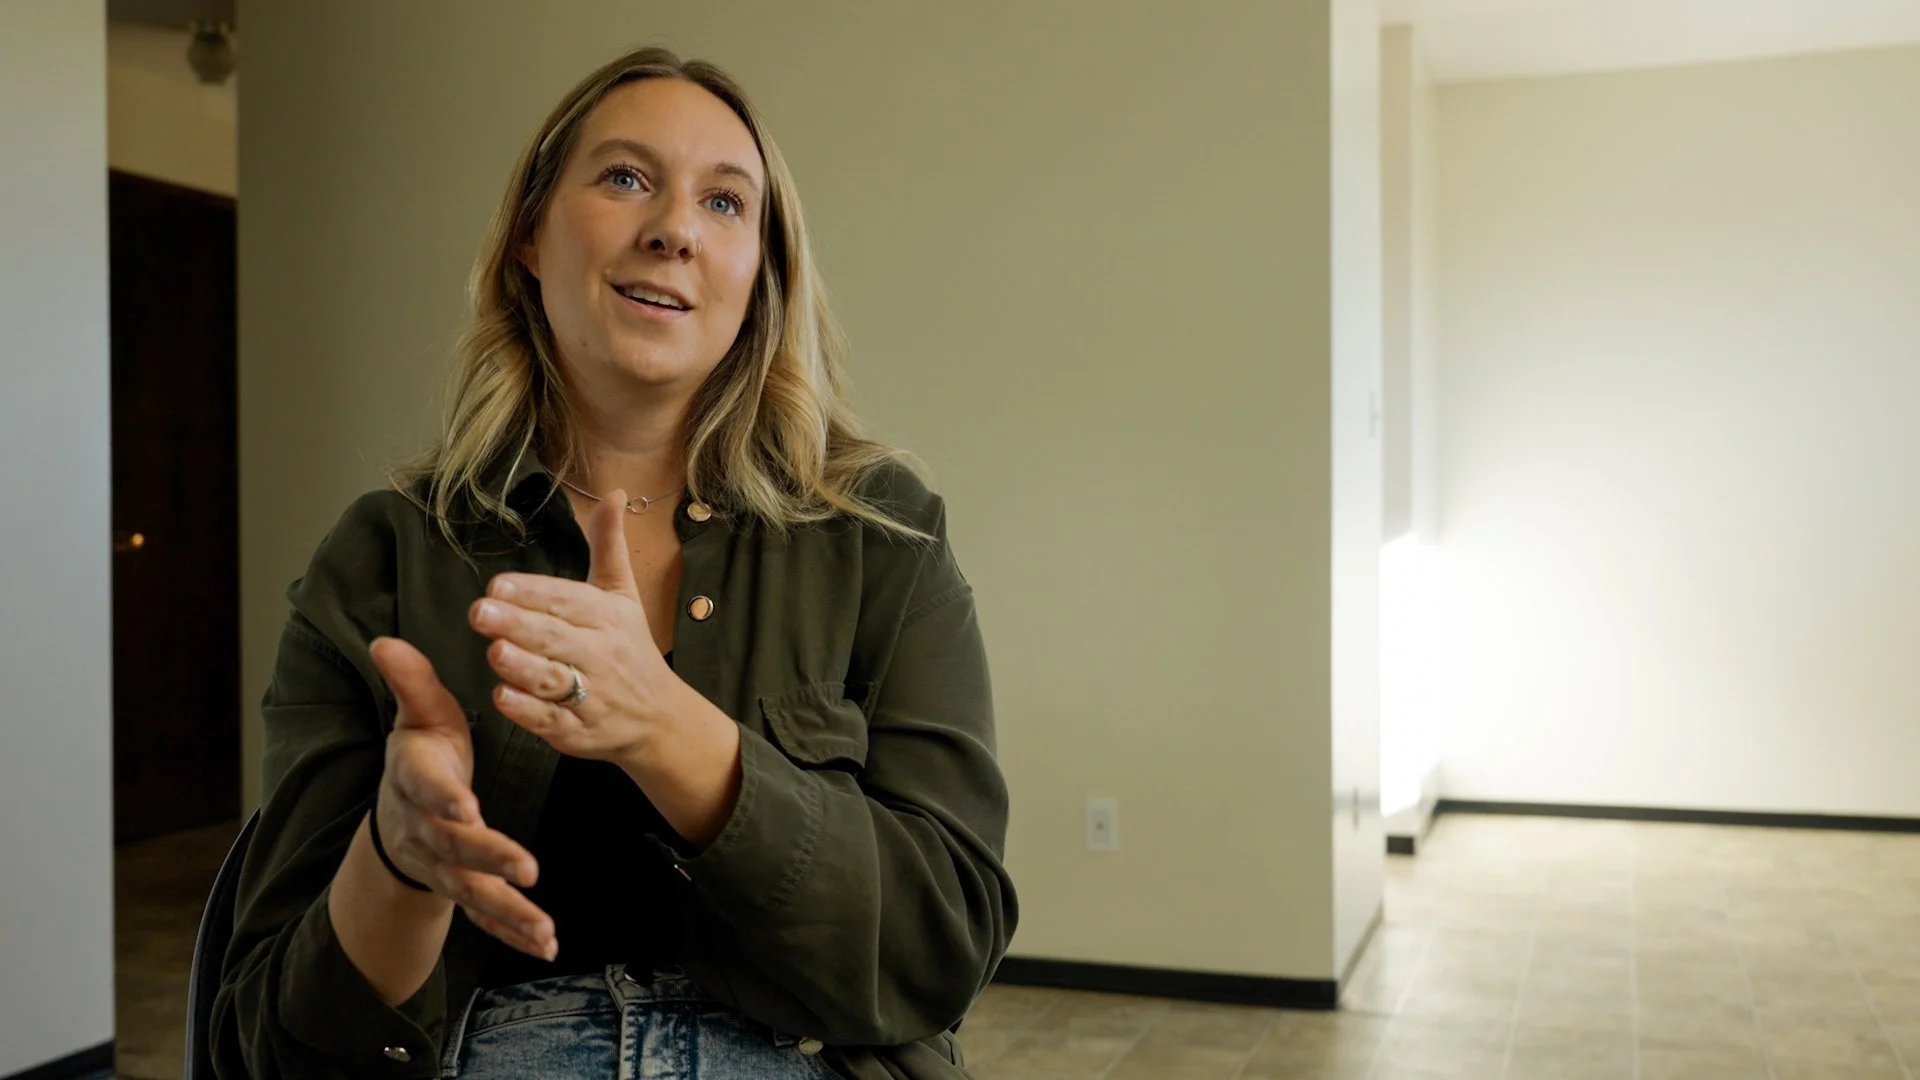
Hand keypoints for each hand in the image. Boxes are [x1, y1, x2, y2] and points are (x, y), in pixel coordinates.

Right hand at [369, 636, 556, 959]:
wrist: (398, 814)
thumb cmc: (421, 756)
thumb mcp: (418, 718)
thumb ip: (412, 684)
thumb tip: (386, 640)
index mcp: (415, 778)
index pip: (427, 788)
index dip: (444, 796)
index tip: (466, 805)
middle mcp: (427, 828)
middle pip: (455, 847)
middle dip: (489, 858)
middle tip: (526, 868)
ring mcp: (443, 864)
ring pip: (473, 891)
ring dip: (508, 910)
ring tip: (544, 927)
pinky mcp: (461, 889)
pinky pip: (486, 915)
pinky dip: (513, 931)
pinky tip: (546, 944)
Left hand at [469, 492, 681, 762]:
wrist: (659, 717)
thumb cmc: (631, 648)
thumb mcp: (623, 594)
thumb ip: (609, 546)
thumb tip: (615, 494)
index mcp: (608, 617)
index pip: (568, 600)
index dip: (533, 592)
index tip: (498, 584)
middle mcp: (601, 654)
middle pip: (556, 637)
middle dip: (518, 624)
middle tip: (479, 611)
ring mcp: (592, 695)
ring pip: (555, 679)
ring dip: (523, 666)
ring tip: (494, 651)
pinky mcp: (580, 732)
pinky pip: (553, 721)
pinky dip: (528, 712)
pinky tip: (503, 697)